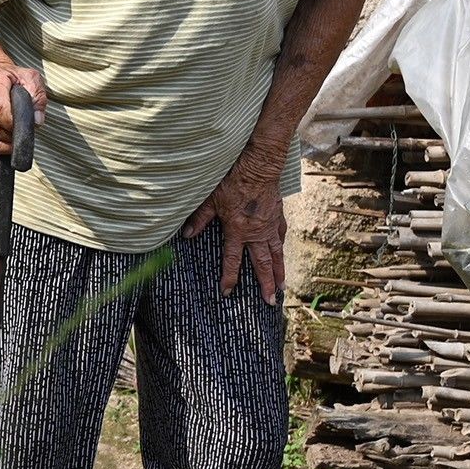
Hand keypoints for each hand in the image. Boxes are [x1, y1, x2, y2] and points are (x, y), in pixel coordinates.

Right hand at [0, 58, 46, 158]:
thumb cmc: (8, 77)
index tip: (26, 123)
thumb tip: (37, 121)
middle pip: (2, 127)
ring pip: (0, 137)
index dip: (15, 121)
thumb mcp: (29, 77)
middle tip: (22, 114)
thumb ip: (37, 96)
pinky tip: (7, 130)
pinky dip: (4, 142)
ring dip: (12, 133)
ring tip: (12, 117)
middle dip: (18, 127)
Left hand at [185, 152, 287, 302]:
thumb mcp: (210, 200)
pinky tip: (282, 255)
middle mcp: (256, 233)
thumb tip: (187, 235)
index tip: (227, 292)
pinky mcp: (278, 216)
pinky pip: (280, 237)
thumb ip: (200, 219)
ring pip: (276, 254)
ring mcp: (269, 226)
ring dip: (279, 272)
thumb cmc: (233, 181)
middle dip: (265, 284)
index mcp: (237, 230)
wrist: (258, 166)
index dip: (229, 278)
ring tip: (282, 288)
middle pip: (261, 264)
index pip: (232, 260)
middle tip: (270, 302)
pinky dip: (281, 248)